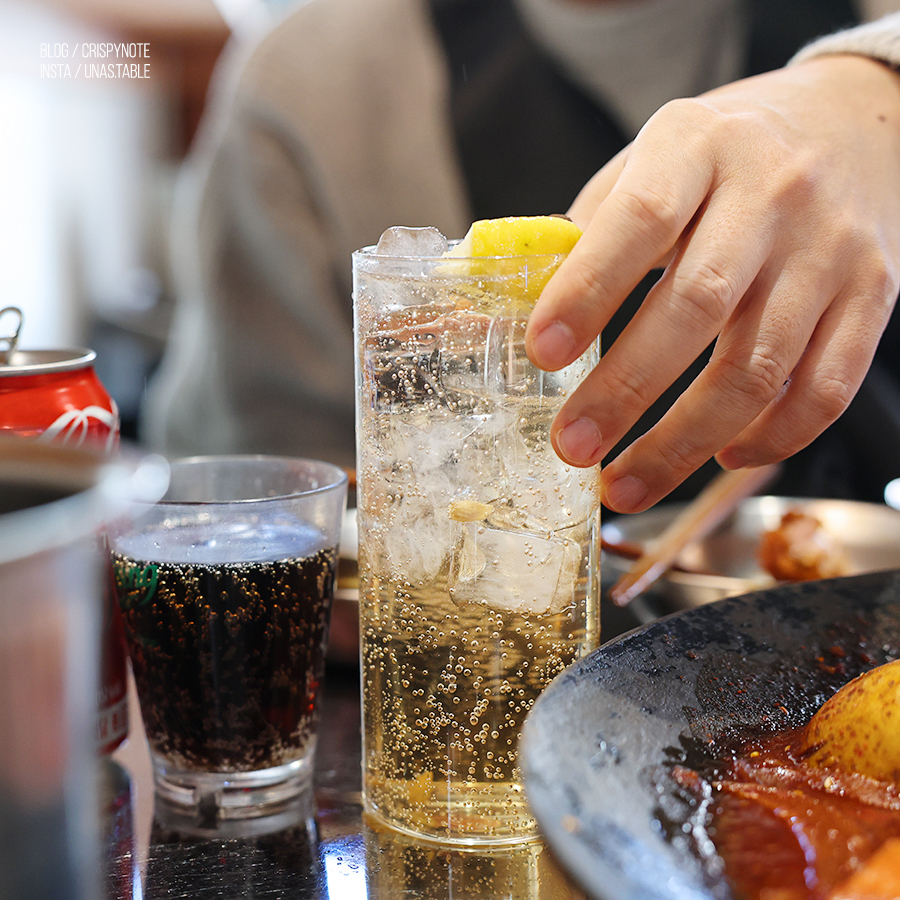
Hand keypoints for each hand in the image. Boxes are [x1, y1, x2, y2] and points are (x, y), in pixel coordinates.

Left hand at [525, 54, 899, 511]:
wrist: (852, 125)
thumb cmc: (722, 158)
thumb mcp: (648, 164)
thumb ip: (582, 238)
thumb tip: (492, 319)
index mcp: (697, 147)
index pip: (641, 219)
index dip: (588, 291)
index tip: (542, 353)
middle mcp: (772, 193)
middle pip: (698, 307)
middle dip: (625, 391)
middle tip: (572, 447)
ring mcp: (829, 250)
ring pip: (759, 367)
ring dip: (684, 443)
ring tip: (625, 485)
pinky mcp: (871, 296)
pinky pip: (825, 387)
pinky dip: (771, 438)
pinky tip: (720, 456)